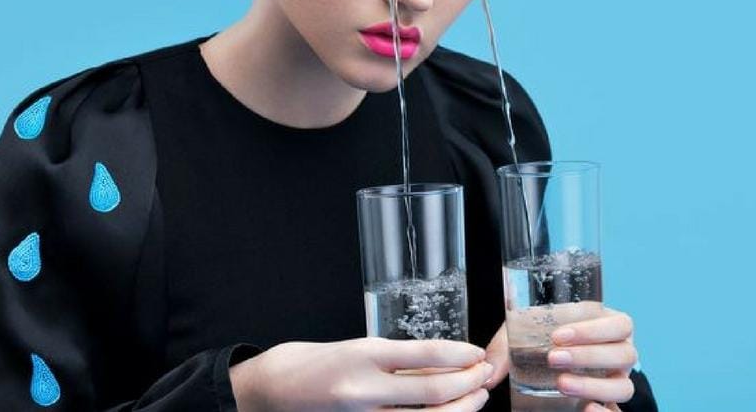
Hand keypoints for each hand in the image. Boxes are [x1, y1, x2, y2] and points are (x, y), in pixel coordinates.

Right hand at [230, 336, 494, 411]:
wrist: (270, 391)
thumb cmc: (311, 363)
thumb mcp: (354, 349)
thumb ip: (394, 361)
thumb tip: (440, 364)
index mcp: (362, 354)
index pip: (424, 354)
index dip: (459, 356)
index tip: (477, 354)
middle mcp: (364, 388)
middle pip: (432, 391)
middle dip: (468, 384)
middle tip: (485, 376)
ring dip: (459, 410)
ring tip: (475, 398)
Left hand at [482, 307, 637, 411]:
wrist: (550, 361)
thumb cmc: (543, 338)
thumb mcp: (525, 334)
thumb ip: (506, 348)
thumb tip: (487, 373)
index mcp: (607, 324)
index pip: (620, 324)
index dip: (594, 330)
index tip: (558, 335)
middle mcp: (620, 352)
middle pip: (625, 354)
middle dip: (589, 356)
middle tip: (553, 358)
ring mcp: (617, 378)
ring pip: (623, 386)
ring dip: (594, 385)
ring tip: (561, 384)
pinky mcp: (609, 400)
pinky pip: (618, 410)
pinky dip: (606, 411)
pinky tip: (585, 408)